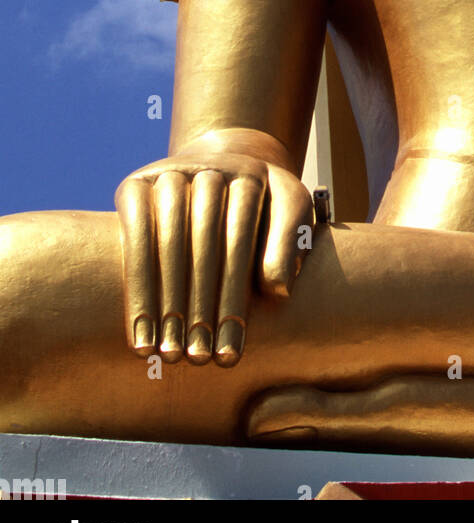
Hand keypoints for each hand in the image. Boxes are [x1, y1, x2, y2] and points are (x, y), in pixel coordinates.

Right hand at [115, 128, 313, 366]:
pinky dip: (137, 286)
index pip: (242, 242)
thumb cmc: (262, 207)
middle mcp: (210, 169)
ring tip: (168, 354)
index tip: (231, 352)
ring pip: (168, 240)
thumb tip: (277, 288)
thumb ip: (290, 243)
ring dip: (166, 301)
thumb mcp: (290, 212)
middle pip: (204, 243)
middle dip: (202, 306)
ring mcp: (170, 172)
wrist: (220, 162)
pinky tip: (141, 332)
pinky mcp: (136, 185)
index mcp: (253, 175)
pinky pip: (133, 236)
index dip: (235, 298)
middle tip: (198, 360)